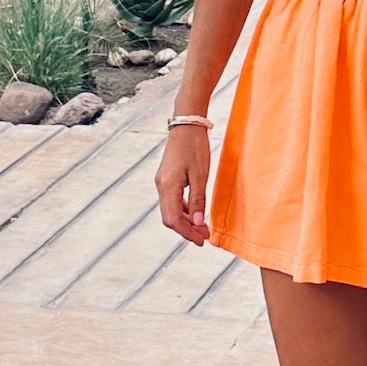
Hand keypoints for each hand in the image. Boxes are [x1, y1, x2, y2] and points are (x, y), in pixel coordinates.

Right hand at [156, 122, 210, 244]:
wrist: (187, 125)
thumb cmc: (195, 147)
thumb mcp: (201, 175)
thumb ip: (198, 200)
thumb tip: (199, 223)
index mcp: (168, 186)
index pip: (173, 220)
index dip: (187, 233)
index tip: (202, 240)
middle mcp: (161, 186)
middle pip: (170, 218)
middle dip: (187, 230)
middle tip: (205, 236)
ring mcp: (162, 183)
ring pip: (171, 211)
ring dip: (186, 221)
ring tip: (203, 227)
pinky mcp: (167, 179)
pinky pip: (173, 201)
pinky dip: (184, 210)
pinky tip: (196, 213)